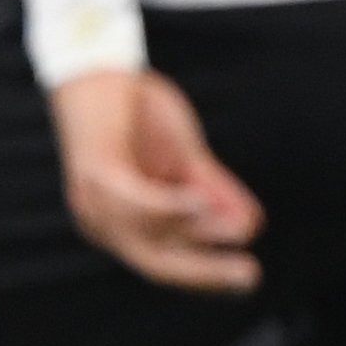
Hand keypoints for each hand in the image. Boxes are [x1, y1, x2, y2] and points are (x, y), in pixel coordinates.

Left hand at [49, 64, 264, 291]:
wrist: (100, 65)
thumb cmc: (137, 112)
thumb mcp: (184, 159)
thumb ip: (211, 191)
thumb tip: (251, 227)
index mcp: (121, 224)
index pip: (165, 262)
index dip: (206, 275)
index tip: (247, 280)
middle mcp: (101, 221)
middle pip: (156, 264)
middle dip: (206, 273)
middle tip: (250, 276)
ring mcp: (94, 199)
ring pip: (148, 235)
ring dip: (197, 233)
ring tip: (238, 232)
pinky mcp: (95, 171)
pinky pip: (137, 202)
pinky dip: (171, 206)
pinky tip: (201, 203)